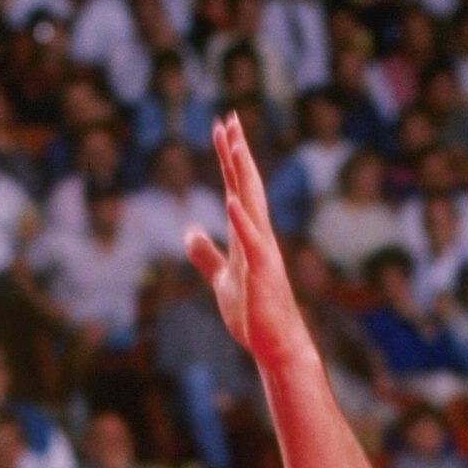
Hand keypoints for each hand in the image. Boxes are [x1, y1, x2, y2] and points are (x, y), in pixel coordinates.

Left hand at [187, 114, 309, 368]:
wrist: (277, 348)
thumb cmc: (255, 313)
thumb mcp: (223, 278)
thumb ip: (207, 254)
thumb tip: (190, 231)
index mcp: (251, 235)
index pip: (238, 187)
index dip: (230, 157)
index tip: (224, 127)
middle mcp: (260, 237)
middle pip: (247, 187)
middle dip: (238, 153)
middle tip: (230, 119)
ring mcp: (263, 254)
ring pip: (252, 206)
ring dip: (243, 176)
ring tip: (235, 146)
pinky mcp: (262, 275)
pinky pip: (252, 244)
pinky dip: (242, 222)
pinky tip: (231, 201)